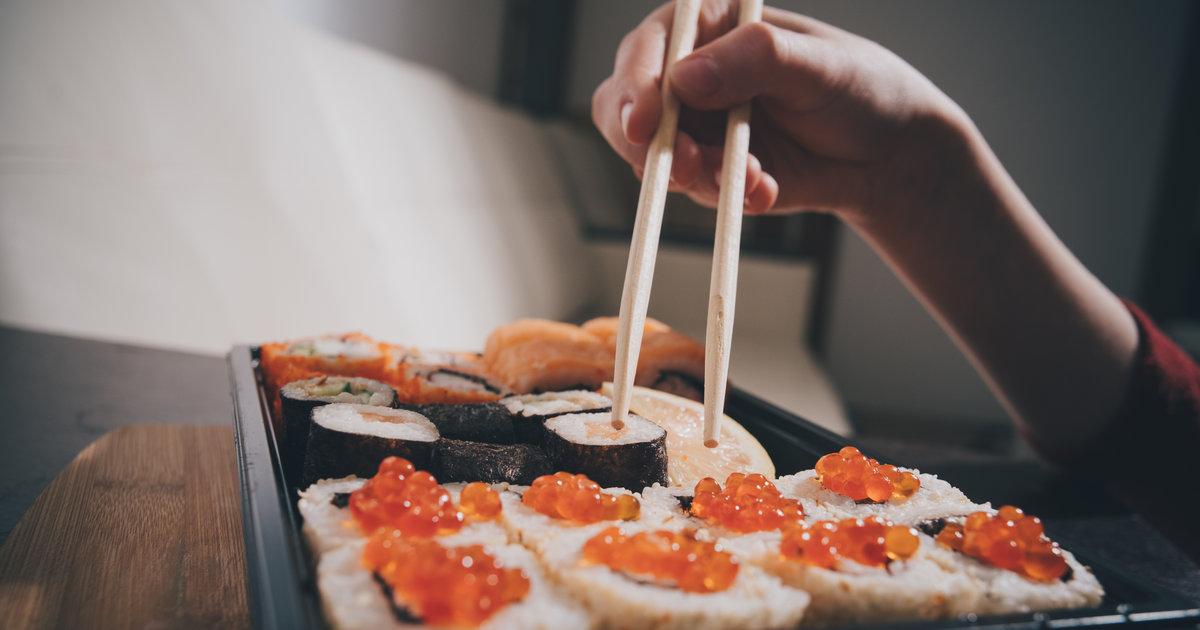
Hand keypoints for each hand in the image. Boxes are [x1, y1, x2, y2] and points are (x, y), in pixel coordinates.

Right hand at [591, 0, 967, 222]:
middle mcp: (688, 73)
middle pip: (623, 106)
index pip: (648, 48)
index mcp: (708, 25)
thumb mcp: (818, 66)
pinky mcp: (708, 170)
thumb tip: (686, 78)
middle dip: (649, 143)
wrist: (886, 155)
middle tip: (685, 168)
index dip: (634, 85)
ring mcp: (694, 125)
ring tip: (753, 178)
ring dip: (697, 175)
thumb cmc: (859, 89)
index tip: (642, 125)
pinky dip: (726, 195)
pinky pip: (693, 190)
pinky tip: (766, 190)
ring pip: (655, 157)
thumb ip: (756, 61)